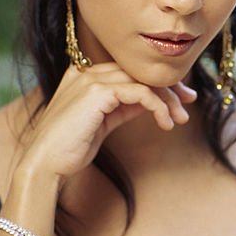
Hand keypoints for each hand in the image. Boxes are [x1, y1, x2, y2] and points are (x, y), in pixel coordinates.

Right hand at [19, 63, 196, 182]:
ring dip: (167, 100)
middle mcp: (86, 72)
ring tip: (179, 119)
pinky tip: (165, 123)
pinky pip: (140, 92)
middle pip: (139, 71)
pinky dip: (158, 107)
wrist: (46, 164)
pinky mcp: (96, 93)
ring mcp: (90, 80)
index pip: (130, 71)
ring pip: (142, 80)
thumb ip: (125, 106)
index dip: (158, 83)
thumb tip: (153, 100)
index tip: (181, 98)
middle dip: (168, 87)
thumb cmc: (72, 147)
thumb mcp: (105, 122)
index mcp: (85, 75)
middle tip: (189, 103)